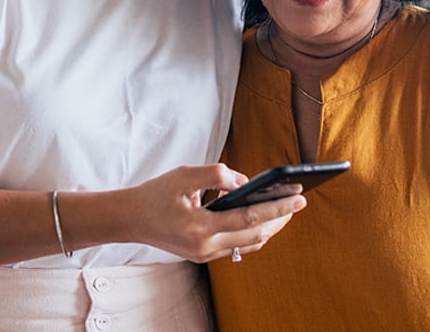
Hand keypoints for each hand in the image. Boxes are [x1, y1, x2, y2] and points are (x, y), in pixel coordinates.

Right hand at [125, 164, 305, 262]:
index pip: (249, 219)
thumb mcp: (184, 175)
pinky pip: (237, 246)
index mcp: (200, 228)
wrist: (131, 219)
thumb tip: (244, 182)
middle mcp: (205, 247)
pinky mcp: (203, 255)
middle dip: (280, 218)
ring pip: (249, 244)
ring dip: (269, 227)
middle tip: (298, 201)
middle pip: (255, 236)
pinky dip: (253, 232)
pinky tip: (260, 217)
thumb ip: (217, 174)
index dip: (277, 208)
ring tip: (285, 208)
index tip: (298, 197)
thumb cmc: (155, 194)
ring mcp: (205, 255)